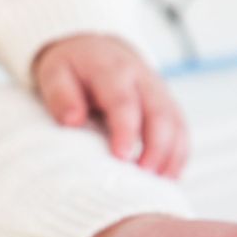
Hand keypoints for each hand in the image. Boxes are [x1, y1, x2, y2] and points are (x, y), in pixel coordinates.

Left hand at [33, 35, 188, 178]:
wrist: (96, 50)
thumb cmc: (72, 68)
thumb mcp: (55, 74)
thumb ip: (61, 96)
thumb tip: (72, 121)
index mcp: (114, 71)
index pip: (125, 102)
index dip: (126, 130)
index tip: (122, 156)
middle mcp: (144, 81)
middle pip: (160, 115)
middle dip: (156, 148)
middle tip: (143, 178)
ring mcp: (160, 93)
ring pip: (176, 124)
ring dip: (172, 156)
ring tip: (158, 186)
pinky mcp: (168, 106)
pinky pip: (181, 131)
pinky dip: (178, 156)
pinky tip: (168, 179)